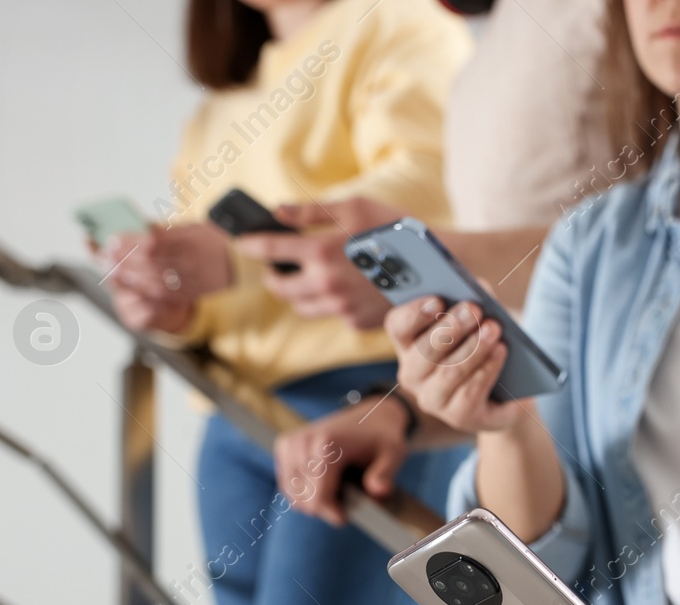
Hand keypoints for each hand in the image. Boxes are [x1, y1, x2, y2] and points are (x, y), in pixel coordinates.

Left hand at [103, 223, 231, 332]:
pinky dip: (142, 289)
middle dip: (124, 258)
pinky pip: (163, 295)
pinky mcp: (189, 293)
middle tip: (105, 252)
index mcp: (192, 241)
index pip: (155, 242)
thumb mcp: (193, 227)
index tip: (113, 237)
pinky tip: (128, 283)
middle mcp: (192, 262)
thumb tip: (138, 228)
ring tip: (111, 267)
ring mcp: (191, 280)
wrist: (239, 265)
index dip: (131, 241)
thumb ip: (166, 230)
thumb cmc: (212, 242)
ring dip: (129, 274)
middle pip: (151, 261)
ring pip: (154, 280)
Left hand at [237, 198, 406, 328]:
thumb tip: (277, 211)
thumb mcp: (354, 207)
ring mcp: (342, 308)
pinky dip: (331, 301)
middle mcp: (326, 285)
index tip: (243, 241)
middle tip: (278, 266)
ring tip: (310, 276)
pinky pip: (332, 313)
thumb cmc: (397, 229)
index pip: (269, 252)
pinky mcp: (357, 322)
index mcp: (321, 252)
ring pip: (302, 306)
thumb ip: (311, 212)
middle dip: (274, 277)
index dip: (251, 244)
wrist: (436, 266)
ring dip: (298, 292)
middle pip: (280, 289)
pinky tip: (346, 286)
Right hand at [273, 393, 411, 525]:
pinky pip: (287, 485)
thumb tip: (378, 491)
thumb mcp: (393, 455)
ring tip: (336, 494)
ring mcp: (291, 442)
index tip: (345, 518)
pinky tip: (321, 486)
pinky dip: (303, 492)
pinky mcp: (285, 445)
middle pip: (305, 499)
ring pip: (294, 495)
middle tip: (344, 504)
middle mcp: (303, 441)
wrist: (371, 416)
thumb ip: (385, 475)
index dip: (333, 514)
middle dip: (325, 508)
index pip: (318, 497)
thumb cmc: (383, 438)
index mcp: (326, 444)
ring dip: (314, 501)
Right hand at [389, 295, 520, 432]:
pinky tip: (500, 352)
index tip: (437, 299)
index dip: (415, 313)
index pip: (398, 325)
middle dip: (452, 328)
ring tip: (494, 329)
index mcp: (409, 344)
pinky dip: (487, 369)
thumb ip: (474, 300)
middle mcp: (412, 374)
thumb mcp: (479, 321)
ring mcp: (432, 399)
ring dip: (474, 348)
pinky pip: (470, 393)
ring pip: (449, 372)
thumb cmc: (484, 348)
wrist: (506, 394)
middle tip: (474, 309)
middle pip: (424, 350)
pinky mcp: (458, 417)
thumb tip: (477, 287)